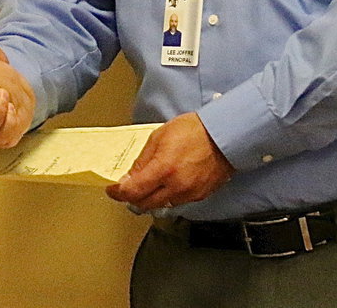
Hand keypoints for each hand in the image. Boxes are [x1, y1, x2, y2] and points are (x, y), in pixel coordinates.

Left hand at [105, 113, 233, 210]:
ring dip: (150, 199)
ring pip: (161, 206)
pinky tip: (165, 186)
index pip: (133, 191)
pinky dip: (167, 197)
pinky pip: (177, 203)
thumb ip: (142, 160)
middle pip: (145, 204)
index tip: (113, 190)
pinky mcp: (200, 196)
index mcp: (163, 169)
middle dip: (132, 198)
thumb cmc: (194, 130)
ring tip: (146, 187)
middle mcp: (176, 186)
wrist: (224, 135)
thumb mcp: (159, 137)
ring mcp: (189, 194)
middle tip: (127, 189)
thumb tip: (130, 177)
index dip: (118, 193)